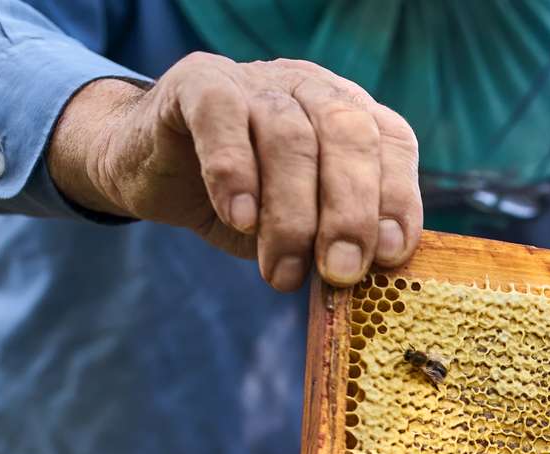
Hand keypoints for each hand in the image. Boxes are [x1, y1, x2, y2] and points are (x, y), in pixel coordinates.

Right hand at [47, 54, 421, 290]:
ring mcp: (256, 80)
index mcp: (350, 115)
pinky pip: (222, 118)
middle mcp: (310, 89)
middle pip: (347, 133)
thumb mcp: (301, 227)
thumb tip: (370, 278)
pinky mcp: (198, 83)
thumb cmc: (244, 204)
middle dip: (350, 210)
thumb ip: (334, 240)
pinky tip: (239, 218)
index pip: (392, 142)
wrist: (151, 167)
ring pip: (287, 135)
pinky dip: (234, 172)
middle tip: (340, 272)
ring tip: (281, 272)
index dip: (398, 198)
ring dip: (290, 214)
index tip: (390, 256)